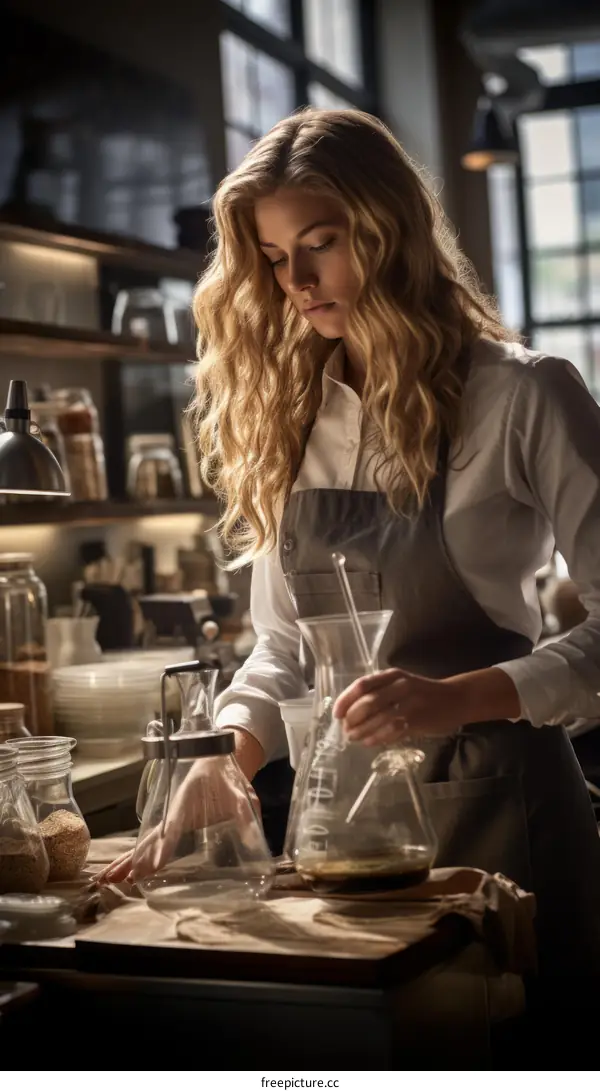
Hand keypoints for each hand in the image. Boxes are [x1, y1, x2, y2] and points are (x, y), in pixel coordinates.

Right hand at [95, 760, 260, 885]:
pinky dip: (137, 855)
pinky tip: (127, 871)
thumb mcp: (242, 795)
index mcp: (187, 804)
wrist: (214, 760)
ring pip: (145, 842)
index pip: (172, 828)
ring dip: (128, 859)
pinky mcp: (171, 824)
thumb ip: (246, 814)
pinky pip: (151, 842)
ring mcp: (169, 820)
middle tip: (118, 878)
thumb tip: (253, 838)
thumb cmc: (227, 778)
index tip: (153, 865)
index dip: (163, 847)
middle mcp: (173, 814)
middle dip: (134, 859)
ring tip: (109, 878)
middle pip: (149, 839)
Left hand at [333, 666, 520, 745]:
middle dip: (352, 719)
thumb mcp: (401, 683)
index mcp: (392, 675)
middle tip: (346, 730)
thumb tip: (350, 711)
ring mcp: (409, 703)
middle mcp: (400, 686)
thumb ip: (379, 692)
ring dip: (361, 731)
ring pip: (377, 719)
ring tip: (354, 739)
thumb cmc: (423, 692)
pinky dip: (376, 738)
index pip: (362, 685)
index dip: (345, 700)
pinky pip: (391, 731)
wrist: (456, 699)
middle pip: (367, 703)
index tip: (336, 713)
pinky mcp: (417, 720)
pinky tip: (369, 743)